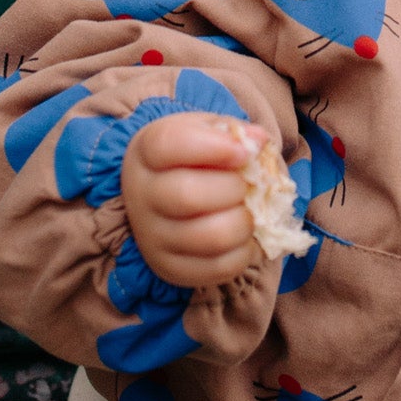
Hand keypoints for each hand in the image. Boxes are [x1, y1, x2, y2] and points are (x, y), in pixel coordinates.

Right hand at [120, 114, 265, 289]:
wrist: (163, 192)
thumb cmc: (191, 156)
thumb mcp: (205, 131)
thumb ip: (232, 131)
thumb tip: (258, 140)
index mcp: (146, 151)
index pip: (168, 145)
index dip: (213, 147)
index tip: (243, 152)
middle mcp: (141, 196)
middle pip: (188, 196)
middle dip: (233, 188)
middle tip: (245, 185)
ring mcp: (152, 238)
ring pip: (209, 237)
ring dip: (243, 222)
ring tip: (247, 210)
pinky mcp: (170, 269)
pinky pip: (218, 268)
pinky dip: (244, 251)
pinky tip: (243, 235)